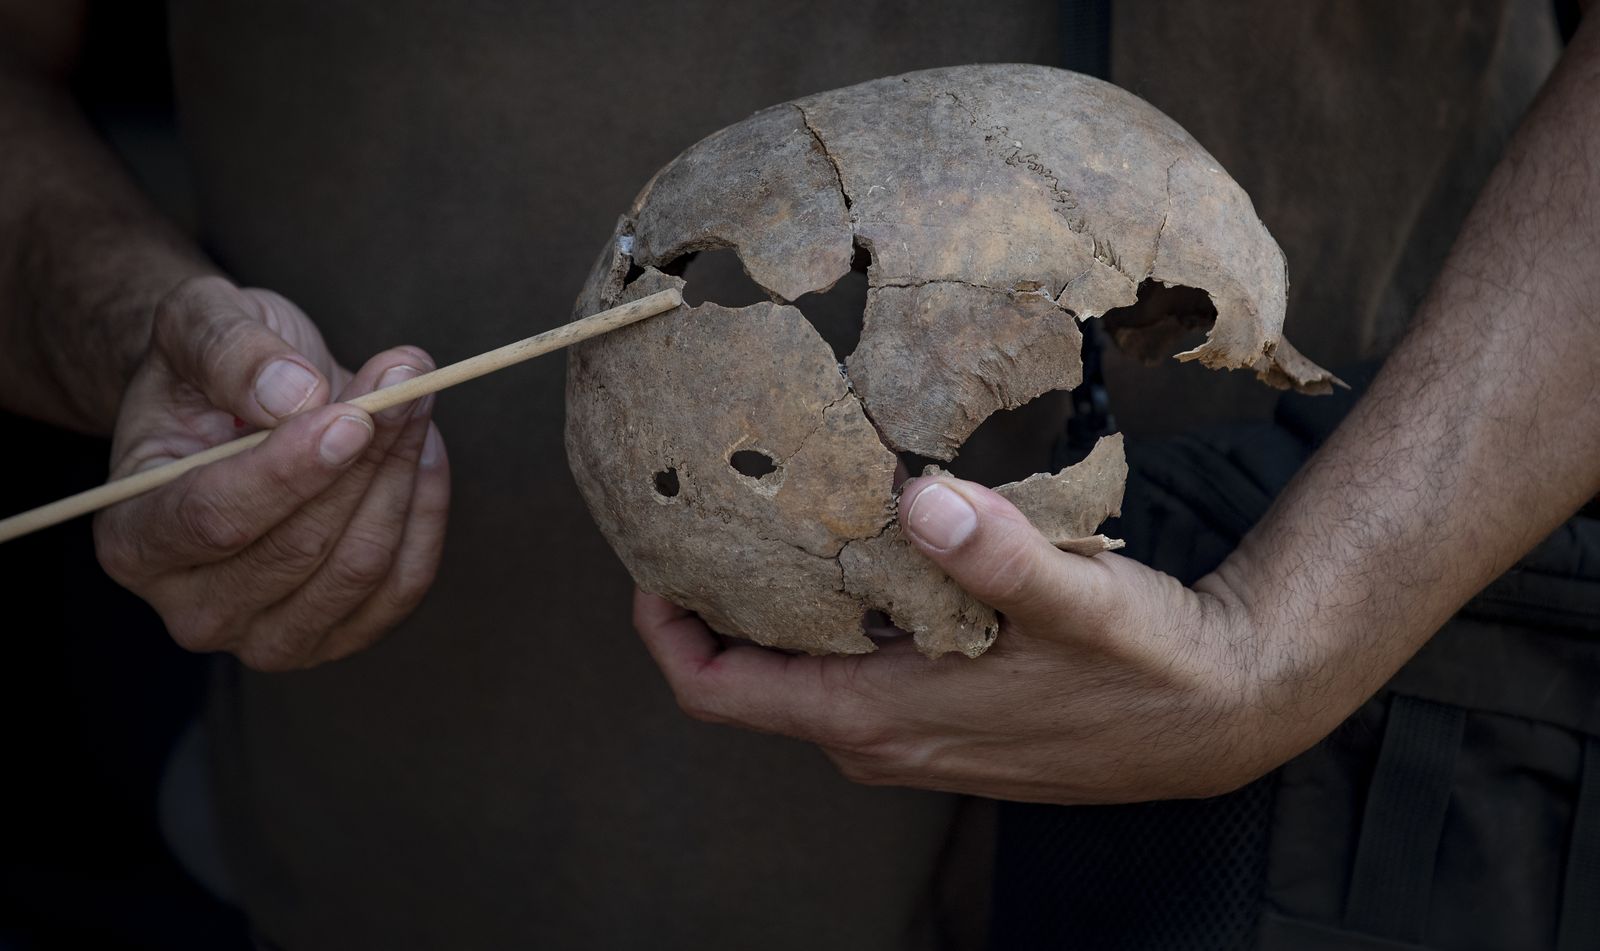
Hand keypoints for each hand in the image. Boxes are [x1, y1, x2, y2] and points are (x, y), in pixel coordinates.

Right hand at [95, 276, 449, 670]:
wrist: (236, 411)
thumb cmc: (208, 373)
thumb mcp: (198, 324)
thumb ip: (230, 351)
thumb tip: (296, 393)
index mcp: (133, 538)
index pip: (215, 520)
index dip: (292, 471)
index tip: (354, 416)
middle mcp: (192, 608)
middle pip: (300, 548)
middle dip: (366, 457)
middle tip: (405, 380)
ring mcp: (267, 637)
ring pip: (360, 568)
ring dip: (402, 476)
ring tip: (412, 401)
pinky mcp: (338, 638)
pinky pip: (403, 585)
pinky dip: (426, 512)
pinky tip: (422, 450)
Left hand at [636, 474, 1326, 804]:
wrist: (1219, 716)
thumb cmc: (1147, 667)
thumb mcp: (1078, 603)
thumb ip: (999, 557)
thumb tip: (923, 500)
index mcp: (880, 718)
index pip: (721, 690)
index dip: (667, 630)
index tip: (654, 561)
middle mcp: (878, 742)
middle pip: (748, 682)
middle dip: (713, 611)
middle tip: (706, 522)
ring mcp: (909, 741)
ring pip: (800, 680)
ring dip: (774, 617)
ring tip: (771, 529)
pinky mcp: (941, 727)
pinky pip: (849, 680)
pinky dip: (829, 628)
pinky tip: (856, 563)